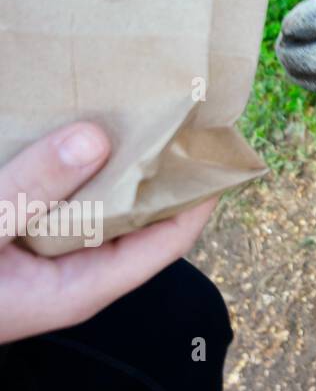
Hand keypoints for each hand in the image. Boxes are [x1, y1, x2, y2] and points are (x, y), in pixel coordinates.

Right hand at [0, 123, 216, 343]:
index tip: (219, 145)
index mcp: (75, 290)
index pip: (166, 244)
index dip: (199, 195)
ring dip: (106, 157)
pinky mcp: (14, 232)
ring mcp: (39, 253)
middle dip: (154, 166)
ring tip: (131, 101)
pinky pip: (52, 196)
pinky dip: (62, 162)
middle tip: (175, 105)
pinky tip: (68, 119)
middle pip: (133, 216)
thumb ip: (31, 190)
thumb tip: (95, 140)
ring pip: (92, 200)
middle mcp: (66, 273)